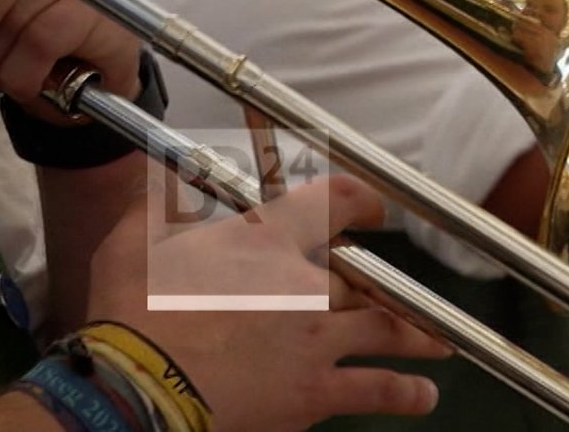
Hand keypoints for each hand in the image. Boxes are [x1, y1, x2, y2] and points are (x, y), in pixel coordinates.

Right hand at [86, 174, 447, 431]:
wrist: (135, 391)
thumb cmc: (129, 319)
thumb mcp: (132, 244)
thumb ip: (155, 203)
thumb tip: (158, 173)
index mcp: (267, 240)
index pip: (336, 202)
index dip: (361, 200)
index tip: (373, 208)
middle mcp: (305, 284)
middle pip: (360, 274)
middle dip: (371, 282)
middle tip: (378, 291)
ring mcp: (316, 338)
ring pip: (386, 327)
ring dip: (415, 335)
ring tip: (439, 343)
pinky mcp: (313, 390)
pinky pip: (375, 389)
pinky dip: (404, 392)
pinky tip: (424, 396)